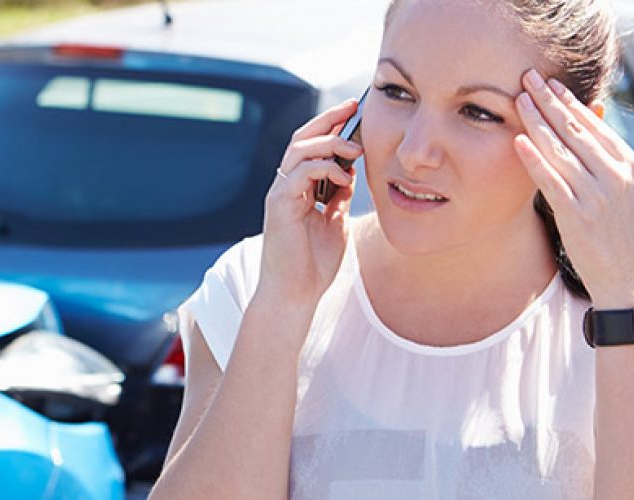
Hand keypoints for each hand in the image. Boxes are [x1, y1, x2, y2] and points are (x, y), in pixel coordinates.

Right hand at [258, 99, 362, 306]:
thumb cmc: (314, 266)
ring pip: (299, 150)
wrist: (295, 296)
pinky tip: (344, 177)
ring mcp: (280, 194)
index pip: (312, 146)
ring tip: (355, 148)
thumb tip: (351, 174)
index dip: (332, 126)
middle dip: (328, 120)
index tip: (355, 112)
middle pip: (302, 138)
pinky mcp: (278, 205)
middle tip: (353, 108)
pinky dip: (323, 168)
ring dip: (329, 143)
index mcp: (299, 188)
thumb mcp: (335, 224)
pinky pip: (299, 173)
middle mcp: (286, 186)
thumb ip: (340, 198)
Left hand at [513, 69, 633, 308]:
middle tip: (529, 79)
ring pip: (560, 151)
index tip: (555, 86)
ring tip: (519, 100)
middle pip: (575, 132)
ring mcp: (595, 196)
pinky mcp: (575, 216)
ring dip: (537, 123)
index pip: (598, 127)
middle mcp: (615, 177)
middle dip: (550, 103)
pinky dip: (534, 160)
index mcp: (632, 168)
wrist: (632, 282)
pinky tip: (519, 140)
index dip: (573, 104)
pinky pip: (551, 182)